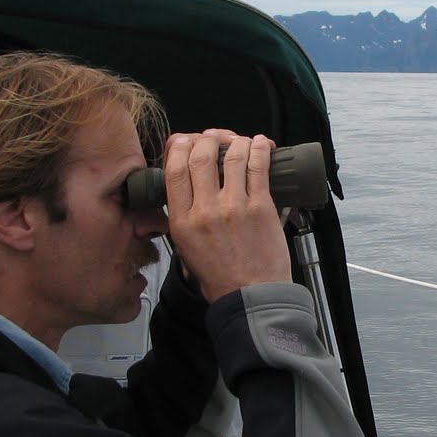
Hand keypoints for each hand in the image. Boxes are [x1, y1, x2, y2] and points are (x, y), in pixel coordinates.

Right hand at [163, 131, 291, 300]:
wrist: (251, 297)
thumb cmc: (221, 277)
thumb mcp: (186, 248)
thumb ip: (184, 215)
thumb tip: (188, 183)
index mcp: (182, 221)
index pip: (175, 169)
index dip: (179, 146)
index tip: (186, 140)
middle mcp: (205, 210)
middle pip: (201, 156)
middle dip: (207, 139)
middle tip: (213, 139)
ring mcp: (234, 207)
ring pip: (232, 156)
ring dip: (235, 141)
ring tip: (239, 141)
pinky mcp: (261, 207)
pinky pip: (258, 167)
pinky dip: (259, 149)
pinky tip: (259, 144)